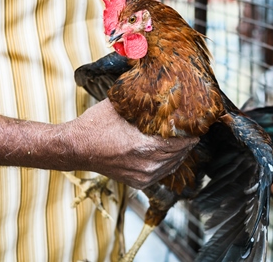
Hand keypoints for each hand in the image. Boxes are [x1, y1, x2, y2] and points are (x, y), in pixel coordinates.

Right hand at [71, 98, 198, 188]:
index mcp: (146, 146)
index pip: (181, 141)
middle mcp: (148, 164)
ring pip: (173, 164)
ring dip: (179, 152)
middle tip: (191, 129)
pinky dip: (168, 162)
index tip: (196, 123)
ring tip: (182, 140)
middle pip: (180, 153)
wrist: (77, 148)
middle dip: (187, 141)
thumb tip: (160, 90)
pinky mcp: (139, 182)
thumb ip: (143, 101)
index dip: (191, 131)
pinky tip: (169, 152)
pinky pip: (163, 173)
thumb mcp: (121, 106)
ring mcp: (144, 176)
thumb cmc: (96, 125)